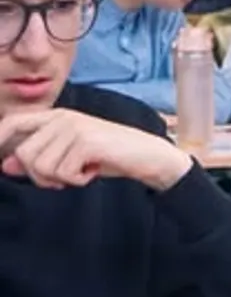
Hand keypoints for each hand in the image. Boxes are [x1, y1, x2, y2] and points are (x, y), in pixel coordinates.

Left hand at [0, 107, 191, 192]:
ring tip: (81, 173)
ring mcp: (74, 128)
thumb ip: (39, 158)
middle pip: (25, 154)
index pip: (13, 122)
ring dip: (61, 179)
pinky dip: (78, 181)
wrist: (149, 156)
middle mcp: (62, 118)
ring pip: (42, 166)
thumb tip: (6, 165)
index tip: (3, 163)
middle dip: (40, 176)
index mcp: (56, 116)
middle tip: (63, 179)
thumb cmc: (111, 156)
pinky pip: (64, 173)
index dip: (0, 139)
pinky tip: (93, 172)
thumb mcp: (71, 156)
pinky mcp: (86, 142)